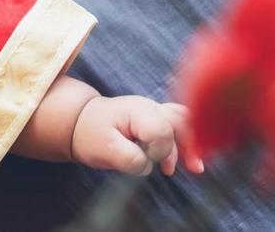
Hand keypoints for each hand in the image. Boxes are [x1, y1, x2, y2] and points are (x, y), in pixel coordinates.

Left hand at [70, 95, 204, 175]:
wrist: (80, 123)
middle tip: (191, 167)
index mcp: (135, 112)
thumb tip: (149, 165)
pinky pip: (179, 126)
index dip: (159, 150)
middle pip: (180, 121)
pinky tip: (190, 162)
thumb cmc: (90, 135)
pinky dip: (186, 142)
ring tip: (195, 167)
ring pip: (184, 122)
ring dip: (191, 144)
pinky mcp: (156, 118)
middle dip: (188, 144)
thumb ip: (129, 159)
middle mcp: (148, 107)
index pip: (161, 131)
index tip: (145, 158)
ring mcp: (154, 110)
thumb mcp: (104, 150)